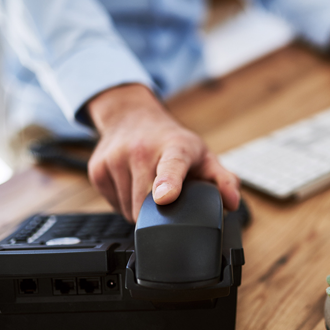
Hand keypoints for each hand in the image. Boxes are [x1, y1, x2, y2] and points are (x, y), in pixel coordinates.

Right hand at [87, 84, 239, 222]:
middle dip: (157, 213)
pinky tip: (132, 184)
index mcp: (174, 148)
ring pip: (127, 209)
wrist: (131, 116)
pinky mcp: (97, 169)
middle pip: (145, 203)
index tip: (165, 197)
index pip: (171, 166)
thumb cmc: (171, 141)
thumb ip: (223, 180)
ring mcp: (115, 159)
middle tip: (167, 198)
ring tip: (148, 187)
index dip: (168, 183)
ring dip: (138, 209)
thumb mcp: (202, 156)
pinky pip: (112, 204)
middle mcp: (141, 150)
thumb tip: (232, 202)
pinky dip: (123, 202)